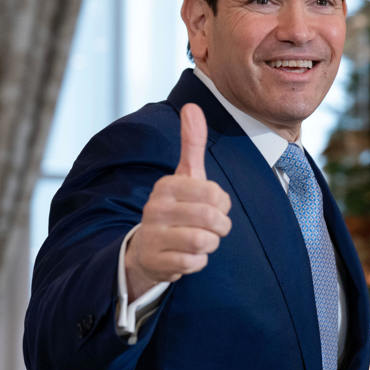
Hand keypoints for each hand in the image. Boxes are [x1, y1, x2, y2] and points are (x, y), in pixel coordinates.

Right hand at [124, 103, 231, 297]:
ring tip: (201, 240)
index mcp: (166, 185)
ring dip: (210, 244)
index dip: (222, 204)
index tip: (214, 206)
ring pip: (203, 241)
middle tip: (213, 228)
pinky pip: (194, 263)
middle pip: (211, 219)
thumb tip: (191, 106)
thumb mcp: (185, 176)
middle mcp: (155, 208)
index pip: (214, 193)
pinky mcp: (156, 261)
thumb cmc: (176, 208)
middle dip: (220, 226)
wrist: (147, 249)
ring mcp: (153, 235)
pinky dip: (198, 261)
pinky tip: (187, 255)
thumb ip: (191, 144)